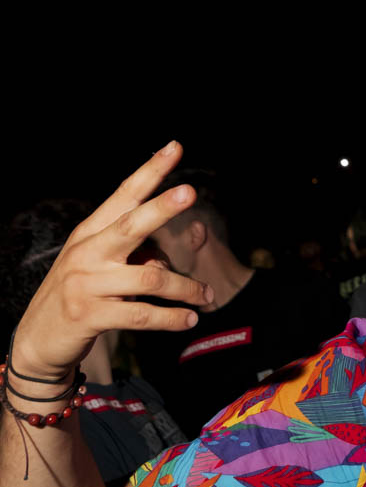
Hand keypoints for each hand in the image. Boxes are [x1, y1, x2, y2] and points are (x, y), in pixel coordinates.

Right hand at [10, 142, 212, 379]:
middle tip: (191, 192)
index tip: (175, 147)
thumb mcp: (97, 266)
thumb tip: (167, 258)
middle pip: (131, 224)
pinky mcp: (89, 316)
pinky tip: (189, 318)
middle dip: (162, 207)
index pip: (123, 195)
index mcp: (90, 233)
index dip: (150, 171)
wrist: (38, 340)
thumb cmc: (78, 295)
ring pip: (149, 279)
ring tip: (206, 296)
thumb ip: (130, 254)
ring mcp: (86, 284)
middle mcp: (87, 252)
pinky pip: (141, 315)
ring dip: (185, 288)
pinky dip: (171, 318)